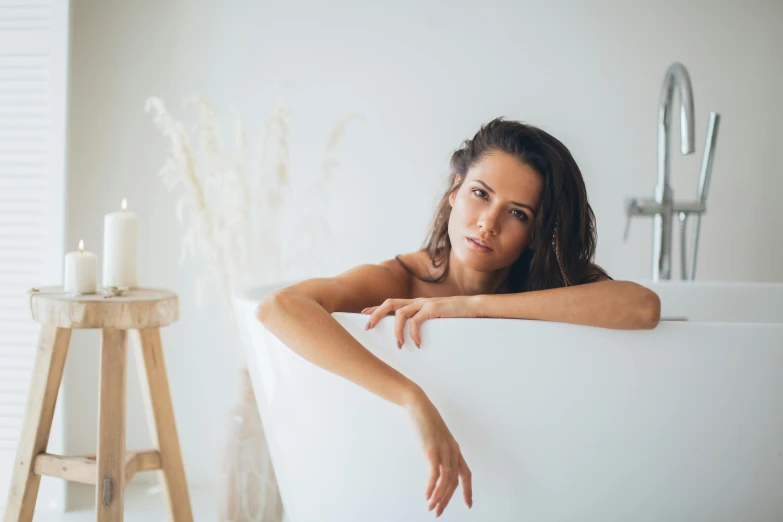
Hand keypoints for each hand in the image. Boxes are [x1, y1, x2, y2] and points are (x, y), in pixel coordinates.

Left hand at [362, 296, 480, 347]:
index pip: (391, 303)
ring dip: (396, 330)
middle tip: (368, 327)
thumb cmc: (455, 316)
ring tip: (399, 345)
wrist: (474, 307)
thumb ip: (422, 322)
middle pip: (389, 303)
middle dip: (376, 314)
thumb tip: (410, 337)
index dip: (376, 308)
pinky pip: (417, 321)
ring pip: (400, 313)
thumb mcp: (434, 319)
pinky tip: (417, 343)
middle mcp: (418, 301)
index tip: (363, 315)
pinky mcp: (433, 309)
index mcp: (416, 304)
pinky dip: (414, 333)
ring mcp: (425, 304)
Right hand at [404, 390, 472, 516]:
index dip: (468, 490)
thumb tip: (436, 463)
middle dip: (447, 499)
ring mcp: (443, 451)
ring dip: (439, 497)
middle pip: (454, 481)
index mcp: (455, 450)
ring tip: (431, 507)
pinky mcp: (432, 450)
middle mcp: (452, 452)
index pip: (466, 474)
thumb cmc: (426, 422)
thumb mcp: (436, 438)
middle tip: (438, 512)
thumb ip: (439, 451)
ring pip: (446, 480)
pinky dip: (432, 487)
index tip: (468, 504)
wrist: (419, 406)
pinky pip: (435, 474)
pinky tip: (428, 495)